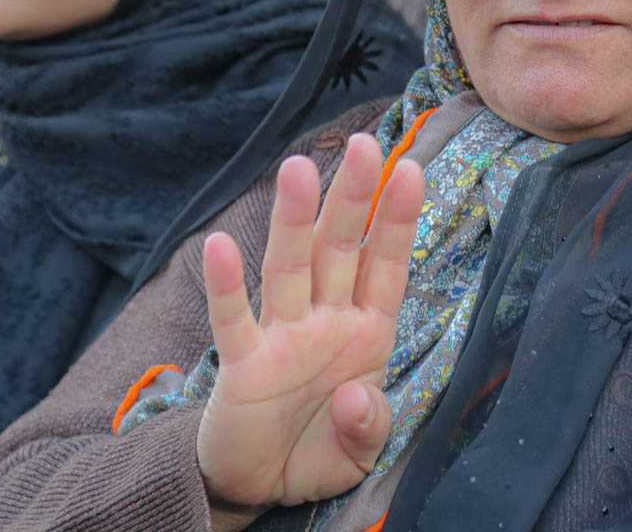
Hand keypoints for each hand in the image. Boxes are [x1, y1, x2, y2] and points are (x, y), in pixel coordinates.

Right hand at [196, 134, 423, 511]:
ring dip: (294, 220)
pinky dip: (226, 285)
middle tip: (365, 144)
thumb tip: (354, 397)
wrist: (261, 487)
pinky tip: (220, 245)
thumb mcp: (359, 453)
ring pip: (289, 266)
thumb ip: (368, 426)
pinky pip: (233, 319)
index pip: (385, 265)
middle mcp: (325, 321)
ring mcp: (282, 337)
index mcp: (365, 332)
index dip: (397, 220)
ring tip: (297, 168)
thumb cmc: (318, 451)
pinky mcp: (243, 364)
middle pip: (339, 248)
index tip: (411, 168)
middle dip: (353, 197)